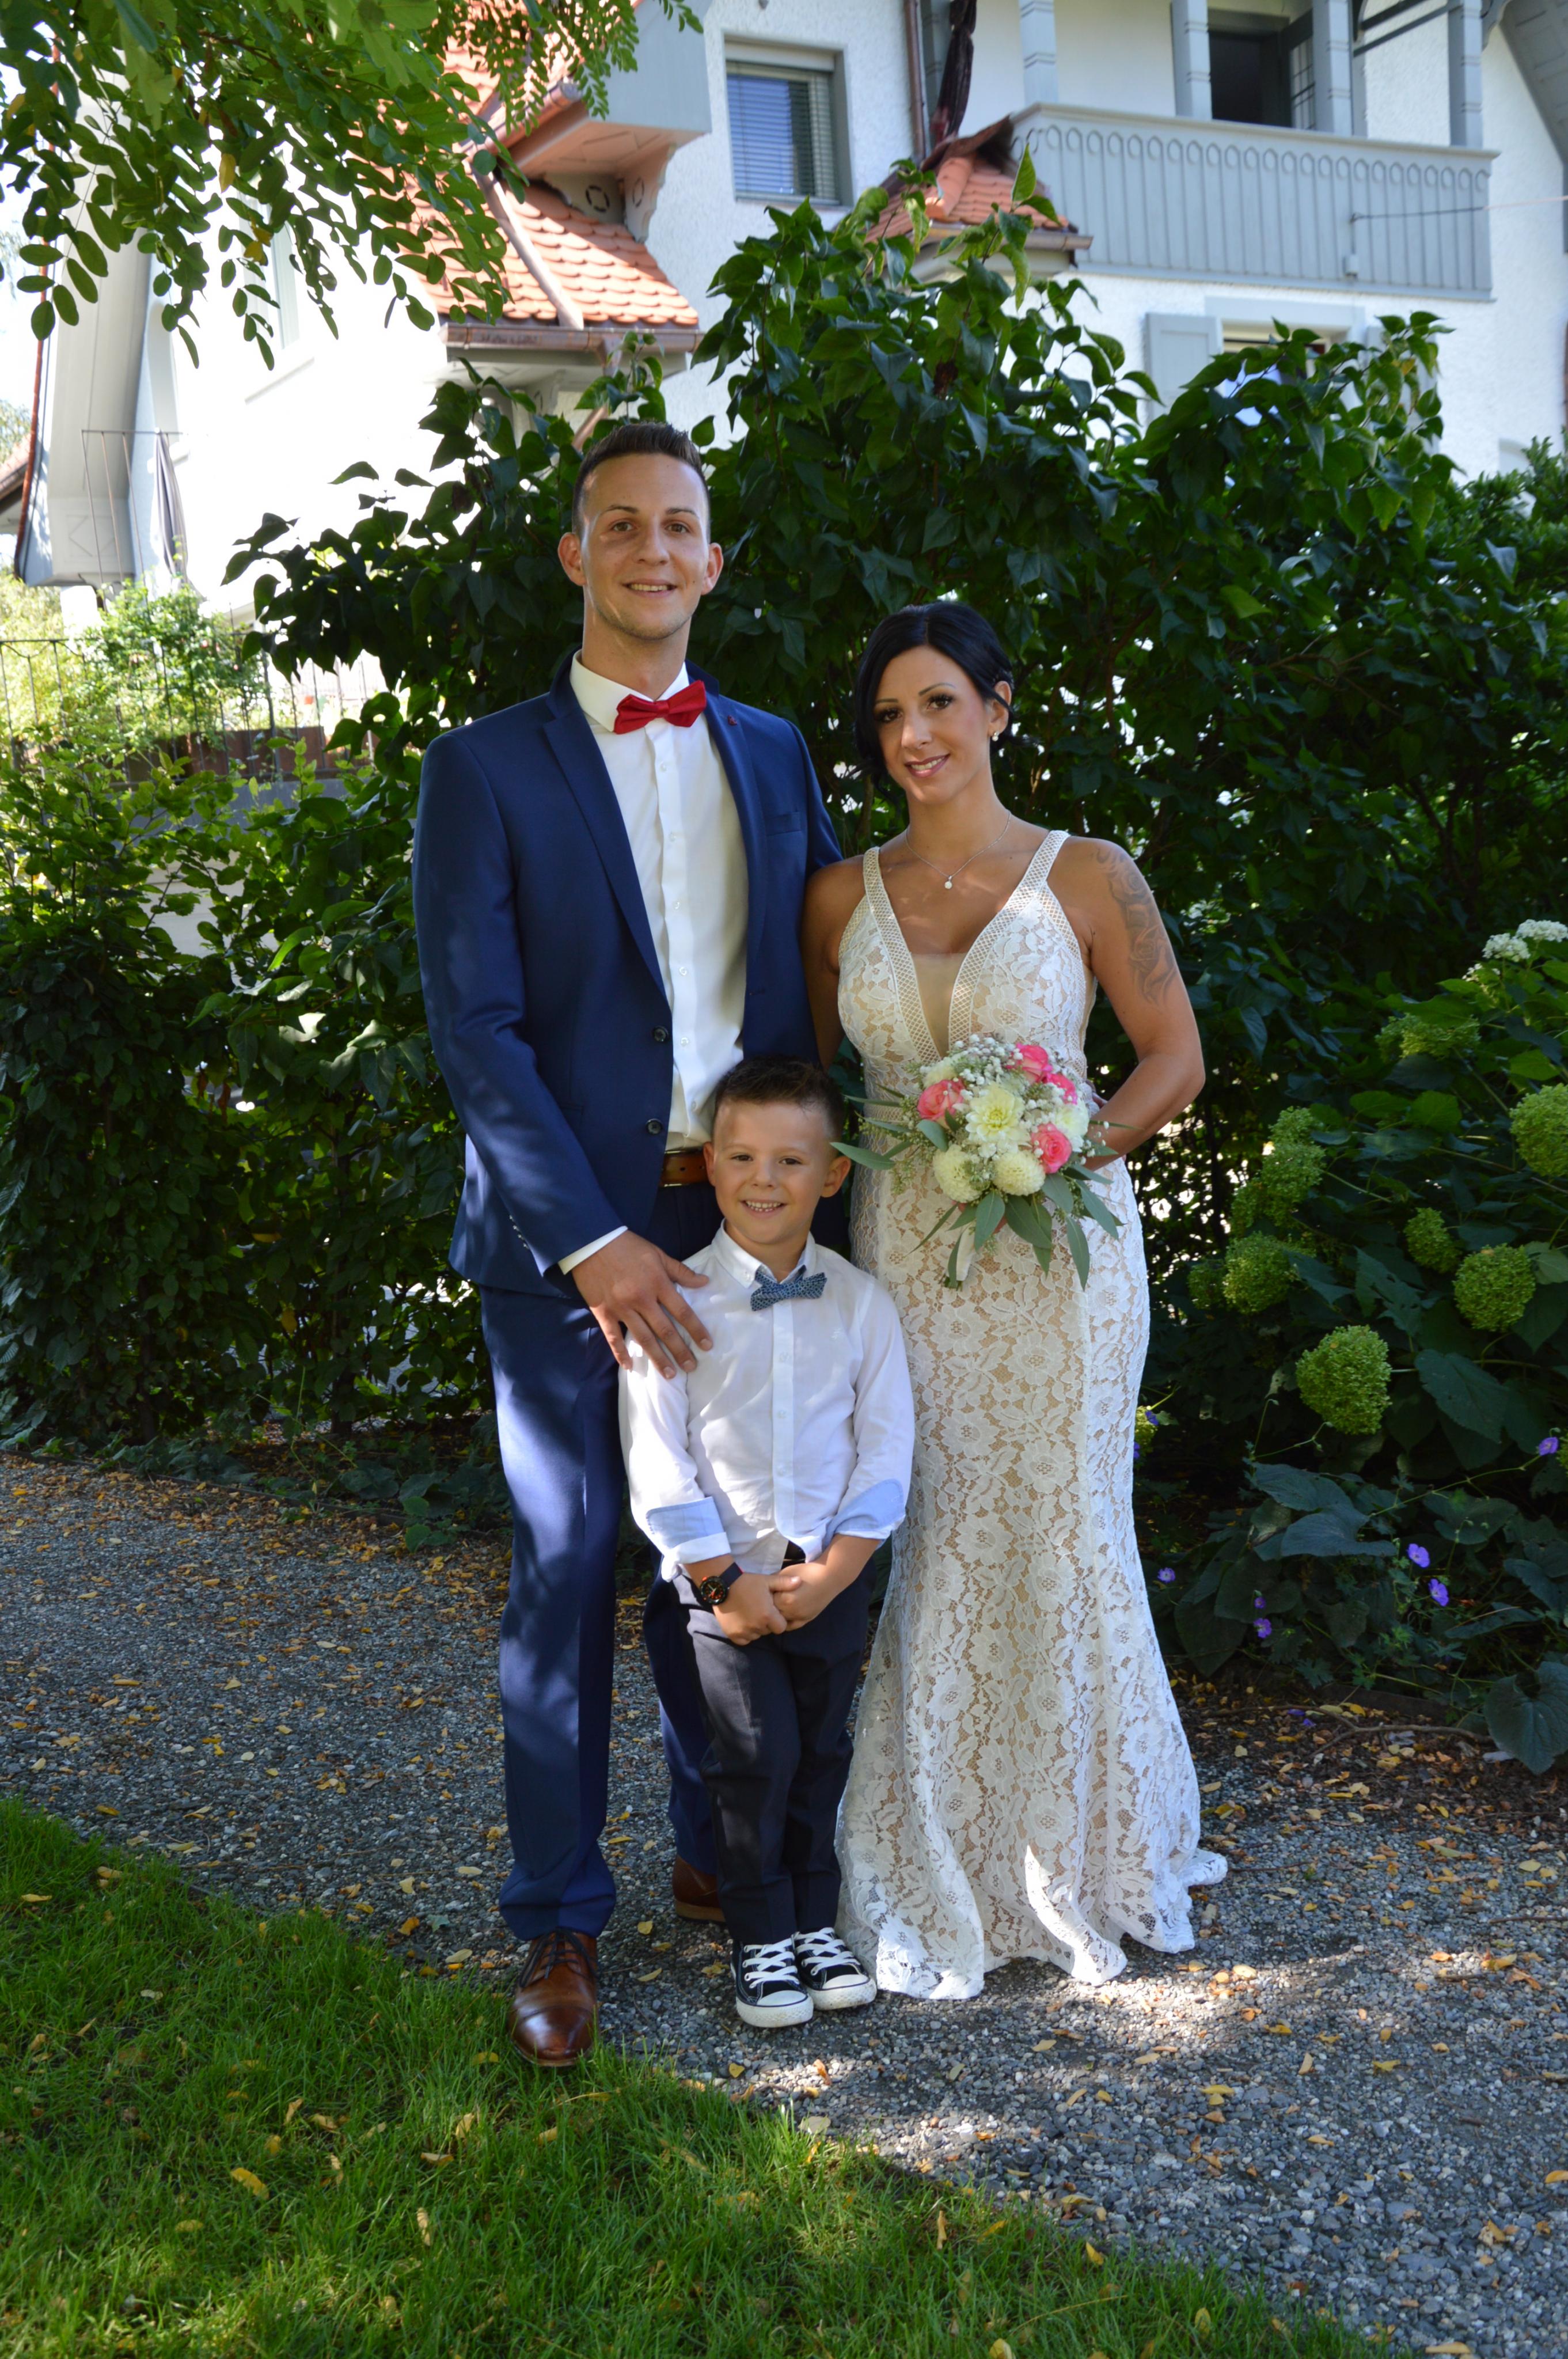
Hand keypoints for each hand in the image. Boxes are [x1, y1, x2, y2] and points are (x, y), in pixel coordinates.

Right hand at [571, 1230, 710, 1374]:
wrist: (591, 1242)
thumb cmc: (627, 1246)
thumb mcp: (657, 1254)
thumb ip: (680, 1271)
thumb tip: (705, 1282)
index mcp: (657, 1283)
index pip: (682, 1311)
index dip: (696, 1329)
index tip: (707, 1346)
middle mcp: (642, 1299)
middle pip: (665, 1330)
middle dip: (679, 1351)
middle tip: (691, 1367)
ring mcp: (621, 1308)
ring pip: (643, 1338)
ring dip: (657, 1358)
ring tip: (669, 1374)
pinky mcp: (603, 1313)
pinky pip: (613, 1337)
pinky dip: (620, 1354)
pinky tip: (630, 1367)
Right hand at [712, 1572, 787, 1645]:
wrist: (723, 1585)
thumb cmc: (747, 1582)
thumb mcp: (767, 1580)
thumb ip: (784, 1583)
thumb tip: (800, 1581)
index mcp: (767, 1615)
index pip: (781, 1627)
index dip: (778, 1620)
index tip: (772, 1611)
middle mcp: (756, 1626)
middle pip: (768, 1631)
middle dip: (766, 1624)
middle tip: (760, 1611)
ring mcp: (743, 1631)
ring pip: (756, 1636)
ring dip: (756, 1629)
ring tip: (750, 1614)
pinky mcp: (732, 1634)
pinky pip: (744, 1640)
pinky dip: (745, 1634)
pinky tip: (743, 1621)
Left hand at [769, 1558, 842, 1628]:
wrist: (829, 1577)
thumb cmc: (808, 1572)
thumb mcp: (787, 1573)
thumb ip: (775, 1582)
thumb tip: (764, 1587)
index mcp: (785, 1600)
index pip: (767, 1603)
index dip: (766, 1596)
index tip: (767, 1591)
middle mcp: (791, 1612)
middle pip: (773, 1613)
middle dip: (771, 1606)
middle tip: (772, 1598)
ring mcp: (800, 1617)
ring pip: (781, 1621)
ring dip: (778, 1614)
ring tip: (779, 1604)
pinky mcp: (807, 1620)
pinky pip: (791, 1626)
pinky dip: (786, 1621)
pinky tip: (785, 1613)